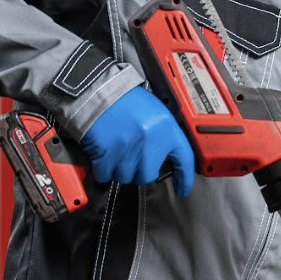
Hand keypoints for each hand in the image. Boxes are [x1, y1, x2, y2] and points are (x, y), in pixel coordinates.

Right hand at [77, 85, 195, 194]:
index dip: (184, 178)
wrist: (96, 90)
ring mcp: (129, 149)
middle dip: (137, 170)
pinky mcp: (108, 154)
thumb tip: (162, 156)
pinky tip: (102, 153)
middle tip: (129, 156)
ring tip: (114, 149)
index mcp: (166, 127)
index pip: (184, 159)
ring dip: (118, 168)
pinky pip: (105, 174)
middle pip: (148, 175)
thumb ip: (161, 134)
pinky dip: (102, 168)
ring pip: (126, 176)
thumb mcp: (153, 111)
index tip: (182, 189)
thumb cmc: (123, 98)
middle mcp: (150, 140)